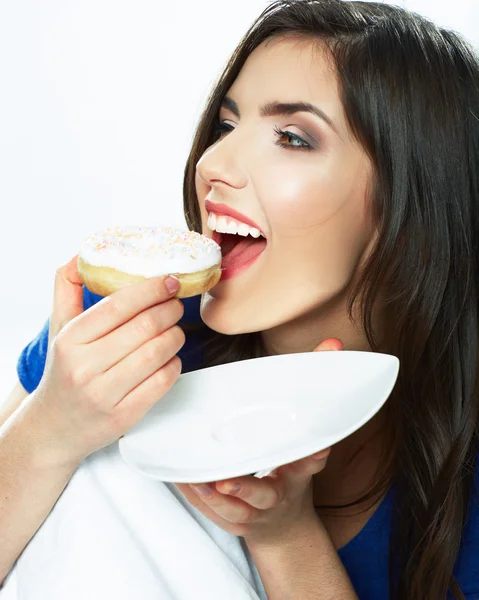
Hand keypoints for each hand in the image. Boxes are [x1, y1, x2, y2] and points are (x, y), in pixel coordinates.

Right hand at [29, 256, 185, 466]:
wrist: (54, 427)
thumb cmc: (64, 371)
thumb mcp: (59, 329)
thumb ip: (68, 289)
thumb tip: (81, 256)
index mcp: (71, 339)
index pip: (119, 305)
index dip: (151, 289)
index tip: (169, 281)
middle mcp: (85, 367)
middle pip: (145, 327)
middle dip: (170, 310)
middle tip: (176, 305)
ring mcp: (105, 394)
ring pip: (158, 353)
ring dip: (176, 336)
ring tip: (174, 331)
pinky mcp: (124, 416)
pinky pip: (163, 381)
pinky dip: (174, 364)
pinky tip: (169, 358)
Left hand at [175, 338, 342, 546]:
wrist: (283, 524)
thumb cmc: (292, 467)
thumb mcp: (309, 435)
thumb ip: (317, 388)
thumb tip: (333, 344)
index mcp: (299, 471)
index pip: (310, 462)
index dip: (313, 455)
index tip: (312, 449)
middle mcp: (278, 494)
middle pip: (265, 494)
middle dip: (247, 488)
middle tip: (226, 480)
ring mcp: (255, 512)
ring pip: (234, 510)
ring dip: (213, 497)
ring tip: (194, 480)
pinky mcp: (234, 521)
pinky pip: (213, 514)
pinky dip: (197, 499)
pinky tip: (181, 480)